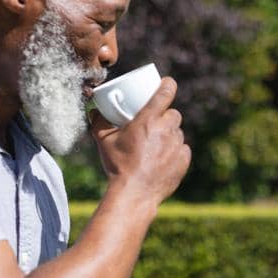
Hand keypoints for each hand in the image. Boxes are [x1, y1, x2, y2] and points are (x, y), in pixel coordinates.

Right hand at [91, 77, 190, 206]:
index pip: (166, 91)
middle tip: (154, 124)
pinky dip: (175, 151)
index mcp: (148, 119)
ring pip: (178, 132)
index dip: (168, 84)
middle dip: (165, 116)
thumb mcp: (103, 141)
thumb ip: (98, 122)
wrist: (133, 193)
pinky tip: (165, 157)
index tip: (166, 84)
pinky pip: (183, 149)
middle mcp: (166, 129)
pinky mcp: (183, 160)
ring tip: (158, 142)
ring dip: (170, 134)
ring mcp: (177, 145)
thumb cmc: (118, 165)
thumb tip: (94, 111)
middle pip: (173, 113)